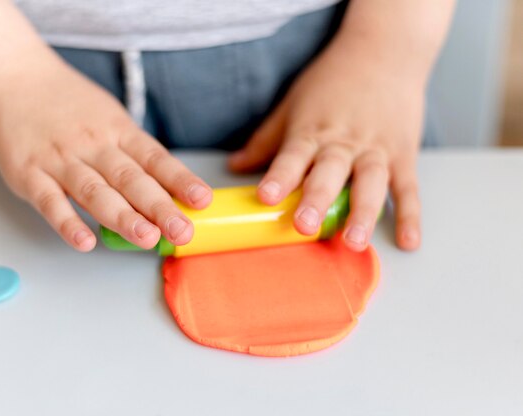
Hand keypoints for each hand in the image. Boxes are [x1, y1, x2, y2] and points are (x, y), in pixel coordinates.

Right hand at [0, 61, 211, 251]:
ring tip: (147, 238)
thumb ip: (133, 153)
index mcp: (118, 131)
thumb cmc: (69, 105)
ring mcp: (60, 160)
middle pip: (131, 179)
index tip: (202, 200)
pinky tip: (85, 242)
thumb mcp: (109, 118)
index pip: (155, 158)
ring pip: (95, 191)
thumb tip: (168, 188)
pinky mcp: (29, 174)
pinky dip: (67, 223)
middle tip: (182, 231)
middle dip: (159, 207)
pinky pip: (50, 202)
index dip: (180, 180)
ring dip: (122, 216)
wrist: (13, 78)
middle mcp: (93, 146)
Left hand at [229, 36, 424, 250]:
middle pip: (330, 172)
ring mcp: (376, 150)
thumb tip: (233, 166)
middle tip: (306, 225)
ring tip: (355, 241)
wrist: (385, 51)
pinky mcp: (404, 156)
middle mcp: (344, 143)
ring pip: (371, 183)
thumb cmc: (332, 80)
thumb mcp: (294, 105)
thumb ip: (266, 140)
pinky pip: (408, 189)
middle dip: (317, 199)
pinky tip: (408, 240)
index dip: (279, 177)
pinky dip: (410, 215)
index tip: (266, 197)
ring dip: (363, 213)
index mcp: (313, 131)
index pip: (293, 156)